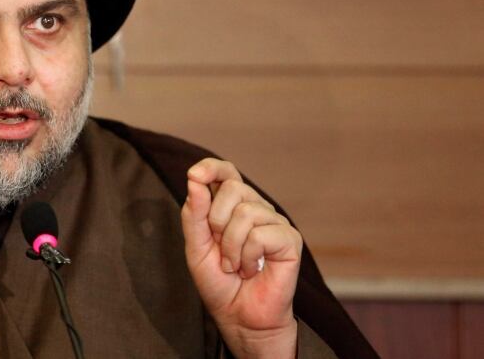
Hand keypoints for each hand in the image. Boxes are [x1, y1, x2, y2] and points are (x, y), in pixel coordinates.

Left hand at [181, 158, 301, 357]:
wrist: (238, 316)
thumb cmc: (219, 282)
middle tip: (219, 249)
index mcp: (232, 206)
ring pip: (245, 212)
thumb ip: (194, 214)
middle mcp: (256, 208)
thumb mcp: (196, 246)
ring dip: (230, 246)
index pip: (226, 172)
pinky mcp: (289, 239)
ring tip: (234, 265)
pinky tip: (251, 270)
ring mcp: (274, 222)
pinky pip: (260, 234)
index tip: (195, 175)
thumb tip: (194, 180)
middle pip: (233, 188)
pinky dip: (247, 256)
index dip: (211, 167)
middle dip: (215, 221)